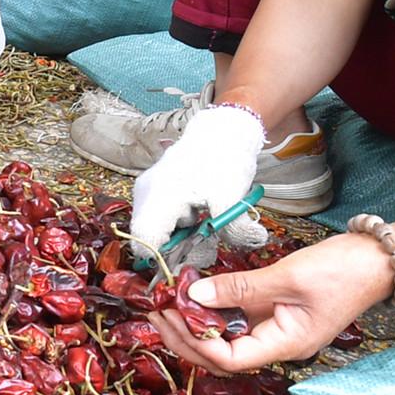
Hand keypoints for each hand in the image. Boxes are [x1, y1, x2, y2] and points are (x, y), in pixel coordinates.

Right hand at [130, 103, 264, 249]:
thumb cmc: (223, 159)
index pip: (144, 241)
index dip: (160, 259)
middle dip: (174, 248)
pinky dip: (177, 224)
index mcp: (159, 196)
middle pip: (148, 237)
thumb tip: (250, 244)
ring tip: (203, 225)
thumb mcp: (232, 196)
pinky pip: (159, 216)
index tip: (185, 264)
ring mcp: (147, 189)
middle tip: (203, 245)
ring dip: (177, 235)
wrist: (222, 130)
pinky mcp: (154, 188)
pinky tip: (197, 215)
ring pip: (154, 227)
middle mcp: (145, 193)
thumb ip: (235, 228)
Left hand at [145, 235, 393, 373]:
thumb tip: (194, 295)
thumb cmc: (344, 270)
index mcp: (285, 344)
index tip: (169, 315)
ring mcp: (277, 328)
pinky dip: (214, 308)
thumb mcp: (288, 276)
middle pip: (222, 355)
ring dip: (196, 322)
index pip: (229, 360)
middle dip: (185, 337)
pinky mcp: (276, 311)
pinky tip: (195, 292)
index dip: (195, 342)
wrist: (380, 259)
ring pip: (227, 337)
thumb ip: (240, 287)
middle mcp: (278, 343)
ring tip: (167, 300)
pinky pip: (238, 318)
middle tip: (156, 310)